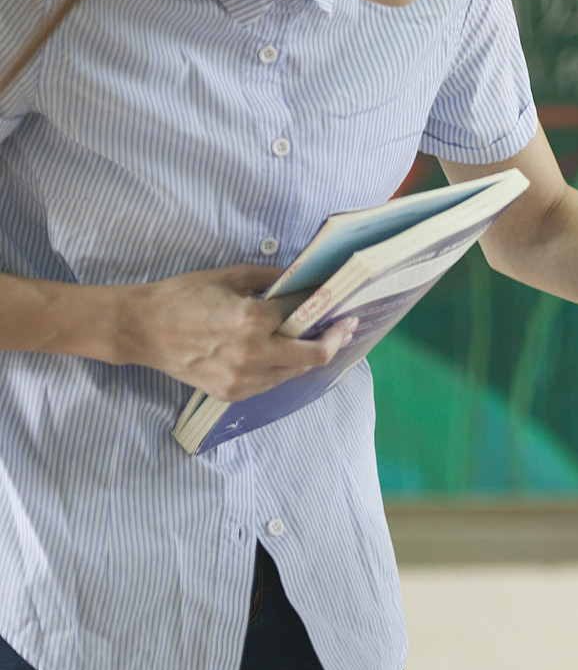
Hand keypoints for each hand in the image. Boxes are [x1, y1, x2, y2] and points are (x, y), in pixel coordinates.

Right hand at [115, 266, 357, 399]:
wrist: (141, 330)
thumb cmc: (183, 297)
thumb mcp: (230, 276)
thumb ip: (272, 279)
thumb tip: (305, 280)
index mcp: (252, 319)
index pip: (306, 317)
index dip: (326, 309)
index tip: (341, 307)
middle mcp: (252, 353)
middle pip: (315, 355)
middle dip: (335, 340)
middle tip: (345, 329)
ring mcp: (242, 378)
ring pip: (295, 372)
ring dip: (308, 356)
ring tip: (313, 340)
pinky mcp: (232, 393)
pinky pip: (271, 383)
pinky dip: (282, 368)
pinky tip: (281, 354)